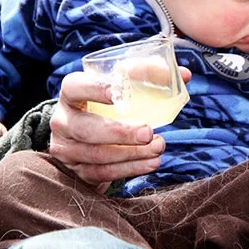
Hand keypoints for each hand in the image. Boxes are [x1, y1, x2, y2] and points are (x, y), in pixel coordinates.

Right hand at [49, 67, 190, 191]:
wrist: (88, 138)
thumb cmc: (111, 106)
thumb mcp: (125, 88)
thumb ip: (152, 76)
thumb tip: (186, 74)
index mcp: (71, 95)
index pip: (74, 87)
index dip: (93, 88)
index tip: (117, 92)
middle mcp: (63, 121)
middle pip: (85, 128)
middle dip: (119, 132)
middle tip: (148, 131)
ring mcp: (66, 149)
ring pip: (96, 154)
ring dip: (131, 153)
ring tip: (158, 147)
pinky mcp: (76, 172)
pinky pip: (102, 173)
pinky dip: (129, 169)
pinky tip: (150, 163)